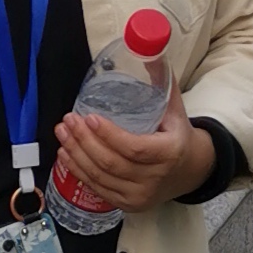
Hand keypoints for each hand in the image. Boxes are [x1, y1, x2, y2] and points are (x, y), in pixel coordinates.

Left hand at [52, 88, 213, 211]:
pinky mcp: (127, 204)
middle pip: (111, 163)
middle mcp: (154, 179)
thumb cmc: (178, 136)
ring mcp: (139, 195)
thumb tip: (147, 47)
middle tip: (68, 120)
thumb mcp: (175, 109)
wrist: (190, 172)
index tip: (89, 117)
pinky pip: (97, 188)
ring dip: (76, 154)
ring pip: (100, 177)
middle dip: (84, 141)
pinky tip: (65, 154)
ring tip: (62, 132)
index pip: (134, 148)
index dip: (109, 135)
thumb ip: (161, 81)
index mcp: (169, 153)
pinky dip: (77, 171)